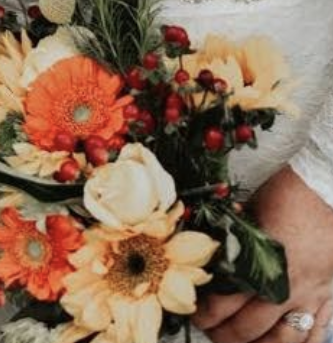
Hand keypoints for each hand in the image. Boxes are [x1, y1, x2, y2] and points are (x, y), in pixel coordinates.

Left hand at [193, 165, 332, 342]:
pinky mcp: (329, 296)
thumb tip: (208, 252)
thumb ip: (235, 238)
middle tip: (210, 331)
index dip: (205, 314)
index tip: (195, 313)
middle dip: (224, 335)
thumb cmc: (287, 192)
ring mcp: (312, 295)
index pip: (226, 302)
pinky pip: (316, 334)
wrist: (327, 186)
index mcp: (263, 262)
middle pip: (250, 328)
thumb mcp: (252, 210)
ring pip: (285, 341)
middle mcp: (287, 286)